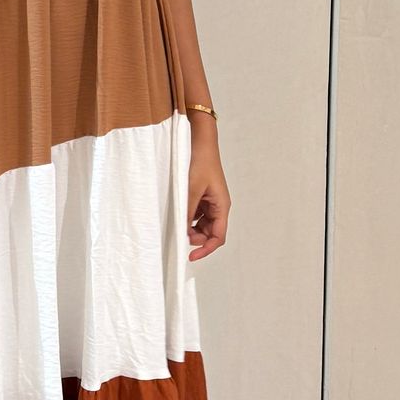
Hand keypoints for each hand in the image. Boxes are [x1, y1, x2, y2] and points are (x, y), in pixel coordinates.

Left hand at [186, 122, 228, 260]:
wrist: (200, 143)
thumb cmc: (201, 162)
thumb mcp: (191, 189)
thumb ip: (187, 212)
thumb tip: (182, 232)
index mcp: (221, 206)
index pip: (218, 237)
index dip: (206, 249)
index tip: (191, 256)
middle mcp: (218, 207)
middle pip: (209, 233)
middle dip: (195, 238)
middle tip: (179, 234)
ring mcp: (210, 203)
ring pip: (201, 225)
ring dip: (190, 228)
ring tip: (177, 222)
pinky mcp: (201, 197)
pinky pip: (196, 215)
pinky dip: (187, 218)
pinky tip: (178, 212)